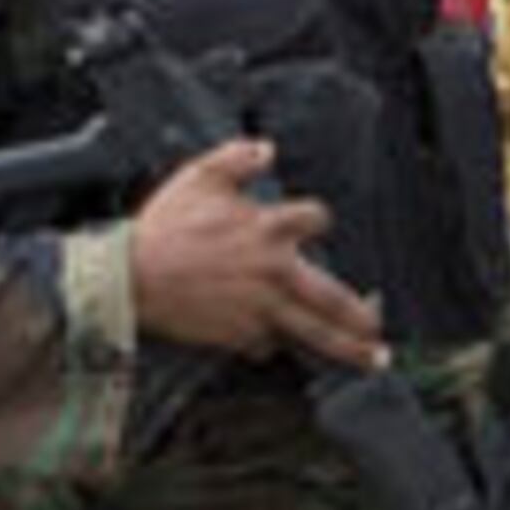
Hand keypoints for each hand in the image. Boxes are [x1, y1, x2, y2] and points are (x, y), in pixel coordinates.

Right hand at [129, 138, 387, 368]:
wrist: (130, 276)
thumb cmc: (165, 225)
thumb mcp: (200, 177)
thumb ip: (237, 159)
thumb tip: (268, 148)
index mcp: (268, 229)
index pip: (316, 218)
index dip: (318, 218)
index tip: (318, 222)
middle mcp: (273, 272)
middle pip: (333, 296)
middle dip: (361, 314)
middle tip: (379, 327)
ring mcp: (259, 307)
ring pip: (313, 332)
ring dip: (347, 348)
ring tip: (374, 361)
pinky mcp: (239, 334)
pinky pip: (267, 344)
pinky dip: (272, 344)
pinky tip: (281, 348)